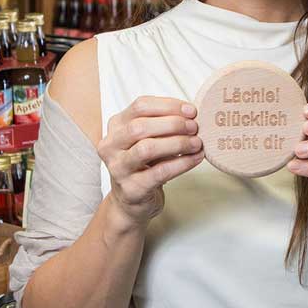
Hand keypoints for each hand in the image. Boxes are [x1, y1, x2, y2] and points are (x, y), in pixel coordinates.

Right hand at [97, 96, 203, 227]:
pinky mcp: (131, 188)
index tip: (191, 111)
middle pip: (140, 126)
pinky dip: (181, 163)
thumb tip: (191, 114)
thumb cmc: (144, 164)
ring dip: (177, 143)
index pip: (140, 106)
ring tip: (196, 143)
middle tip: (194, 127)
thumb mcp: (150, 139)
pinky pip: (159, 172)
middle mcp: (111, 145)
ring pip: (147, 148)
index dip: (168, 105)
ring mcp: (118, 168)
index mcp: (116, 126)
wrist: (132, 201)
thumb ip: (164, 124)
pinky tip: (195, 158)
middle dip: (173, 124)